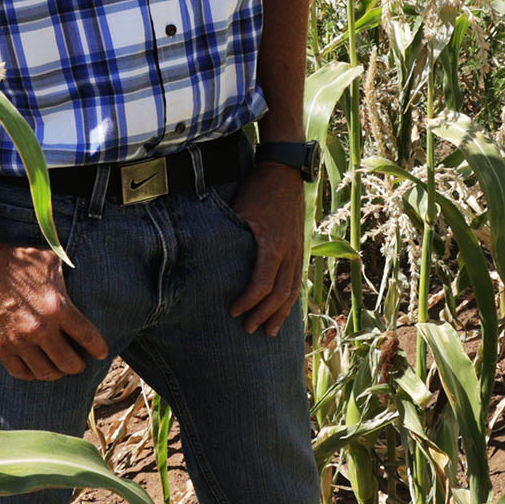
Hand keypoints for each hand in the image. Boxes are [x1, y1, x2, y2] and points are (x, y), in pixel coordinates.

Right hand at [0, 221, 109, 380]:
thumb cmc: (15, 258)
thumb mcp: (49, 261)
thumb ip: (69, 274)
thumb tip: (81, 273)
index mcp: (59, 308)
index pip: (89, 338)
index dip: (99, 349)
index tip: (101, 352)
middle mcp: (41, 329)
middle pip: (70, 364)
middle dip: (79, 365)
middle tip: (80, 362)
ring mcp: (19, 341)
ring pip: (47, 373)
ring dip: (57, 373)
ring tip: (59, 367)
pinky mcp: (0, 347)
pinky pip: (21, 373)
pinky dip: (32, 373)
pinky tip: (36, 367)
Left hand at [227, 161, 308, 335]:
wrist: (285, 171)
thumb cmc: (258, 189)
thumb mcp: (238, 209)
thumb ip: (228, 233)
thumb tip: (205, 252)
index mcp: (273, 245)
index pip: (262, 284)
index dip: (248, 302)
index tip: (234, 312)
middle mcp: (289, 251)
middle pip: (280, 294)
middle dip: (264, 314)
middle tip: (249, 329)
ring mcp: (297, 250)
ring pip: (293, 290)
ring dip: (281, 313)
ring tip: (270, 331)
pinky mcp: (299, 247)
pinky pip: (297, 279)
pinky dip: (290, 298)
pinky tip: (283, 309)